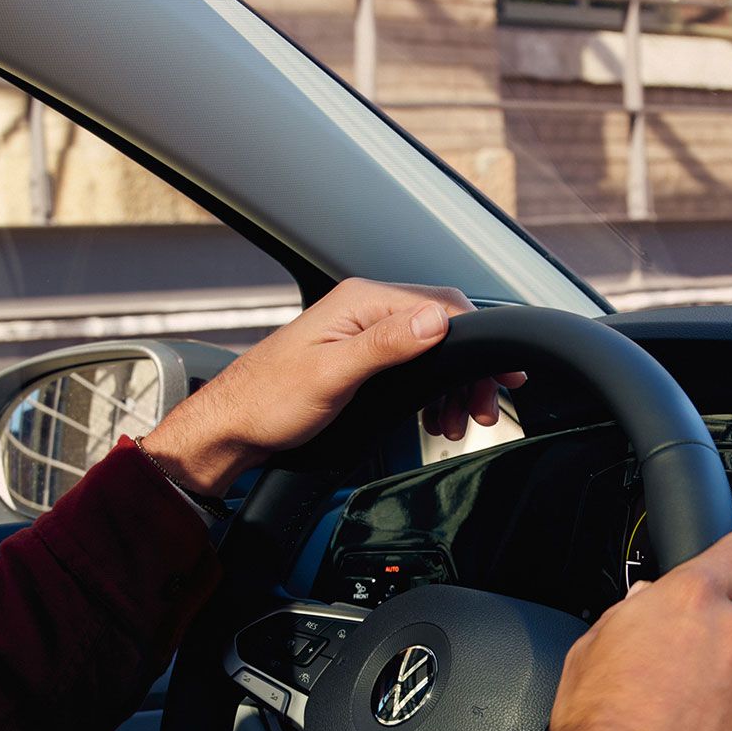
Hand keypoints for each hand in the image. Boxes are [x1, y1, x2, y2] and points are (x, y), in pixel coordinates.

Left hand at [137, 279, 525, 495]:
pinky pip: (411, 364)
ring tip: (455, 423)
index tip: (499, 376)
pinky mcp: (359, 358)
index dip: (478, 341)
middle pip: (443, 327)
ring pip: (430, 348)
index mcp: (361, 302)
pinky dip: (430, 391)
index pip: (443, 305)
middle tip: (479, 411)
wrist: (231, 428)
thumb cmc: (268, 402)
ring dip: (451, 386)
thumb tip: (437, 320)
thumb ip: (387, 344)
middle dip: (468, 371)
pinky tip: (431, 418)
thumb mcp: (332, 375)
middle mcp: (364, 310)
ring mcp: (362, 334)